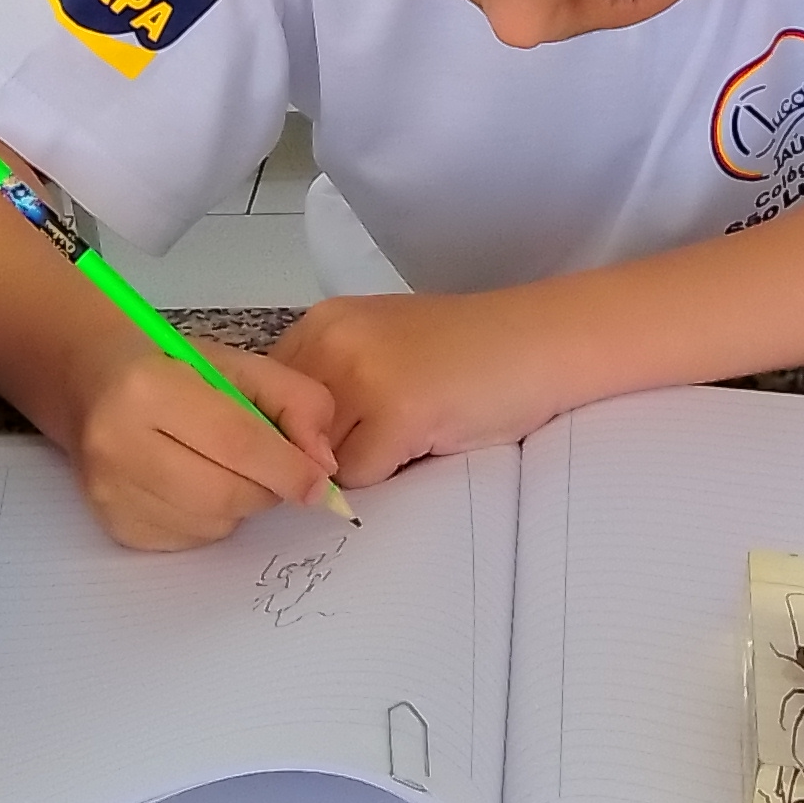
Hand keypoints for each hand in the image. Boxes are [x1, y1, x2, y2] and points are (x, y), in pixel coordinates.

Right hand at [68, 335, 340, 553]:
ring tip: (229, 468)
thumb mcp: (239, 363)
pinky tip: (200, 485)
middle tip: (276, 470)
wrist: (94, 383)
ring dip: (241, 505)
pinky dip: (212, 520)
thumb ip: (295, 401)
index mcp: (148, 388)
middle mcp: (118, 444)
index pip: (236, 441)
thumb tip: (322, 464)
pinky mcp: (115, 525)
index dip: (288, 466)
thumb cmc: (172, 368)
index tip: (320, 480)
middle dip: (268, 489)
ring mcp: (110, 492)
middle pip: (225, 493)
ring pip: (212, 524)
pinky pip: (190, 540)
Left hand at [270, 293, 563, 488]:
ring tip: (405, 436)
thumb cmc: (468, 355)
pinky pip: (360, 478)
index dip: (287, 435)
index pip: (260, 401)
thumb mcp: (381, 353)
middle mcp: (331, 341)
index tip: (330, 441)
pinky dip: (390, 475)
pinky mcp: (398, 411)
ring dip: (354, 466)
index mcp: (322, 324)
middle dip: (317, 456)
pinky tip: (427, 441)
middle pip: (283, 436)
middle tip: (379, 440)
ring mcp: (363, 374)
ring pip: (316, 462)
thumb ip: (329, 388)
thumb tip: (277, 454)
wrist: (543, 342)